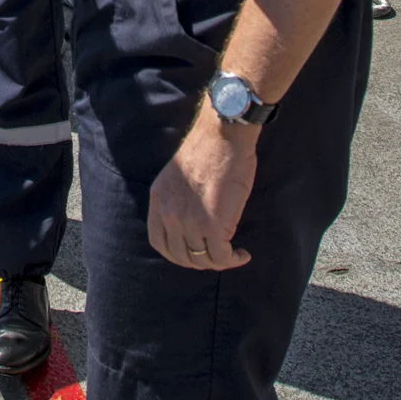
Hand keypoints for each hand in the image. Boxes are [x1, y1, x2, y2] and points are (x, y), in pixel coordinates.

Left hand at [148, 112, 257, 269]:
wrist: (221, 137)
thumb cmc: (208, 152)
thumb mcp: (178, 177)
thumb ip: (177, 199)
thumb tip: (190, 220)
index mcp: (158, 201)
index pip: (159, 242)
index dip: (177, 254)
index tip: (194, 254)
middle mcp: (169, 214)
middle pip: (180, 256)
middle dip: (200, 262)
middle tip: (218, 257)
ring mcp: (189, 221)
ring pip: (202, 259)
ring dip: (220, 262)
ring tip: (233, 255)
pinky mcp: (213, 225)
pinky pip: (221, 256)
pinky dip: (233, 259)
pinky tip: (242, 254)